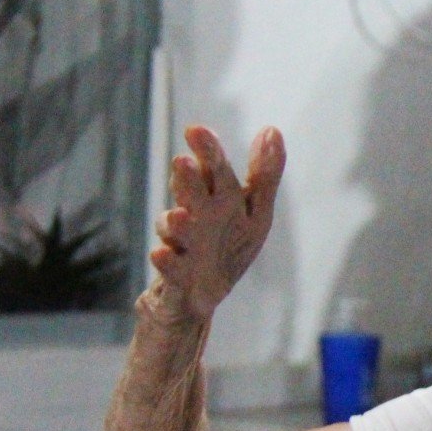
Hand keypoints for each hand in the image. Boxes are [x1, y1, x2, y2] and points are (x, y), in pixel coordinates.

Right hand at [144, 125, 284, 323]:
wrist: (191, 300)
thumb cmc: (225, 248)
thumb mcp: (253, 214)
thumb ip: (263, 175)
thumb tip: (272, 129)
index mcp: (215, 203)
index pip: (214, 173)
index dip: (208, 152)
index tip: (196, 130)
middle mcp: (195, 221)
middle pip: (193, 199)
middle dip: (189, 182)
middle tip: (184, 163)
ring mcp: (183, 250)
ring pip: (176, 234)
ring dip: (174, 224)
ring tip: (180, 216)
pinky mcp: (174, 282)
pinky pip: (169, 272)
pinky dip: (166, 264)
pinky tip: (160, 254)